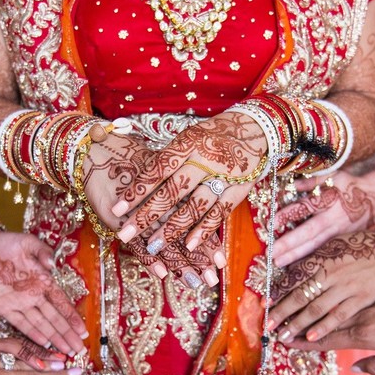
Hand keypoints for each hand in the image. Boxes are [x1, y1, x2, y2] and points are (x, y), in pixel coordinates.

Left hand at [0, 232, 86, 355]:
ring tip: (66, 352)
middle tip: (80, 350)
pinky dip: (31, 334)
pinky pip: (19, 323)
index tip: (84, 331)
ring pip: (41, 324)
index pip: (62, 303)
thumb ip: (42, 252)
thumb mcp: (27, 242)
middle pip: (54, 319)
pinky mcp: (3, 308)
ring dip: (53, 338)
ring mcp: (20, 303)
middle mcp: (35, 295)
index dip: (72, 317)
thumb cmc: (6, 242)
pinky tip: (43, 344)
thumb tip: (52, 264)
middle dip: (67, 335)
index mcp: (43, 280)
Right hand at [83, 132, 224, 286]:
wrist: (96, 153)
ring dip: (180, 264)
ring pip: (165, 242)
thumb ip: (176, 193)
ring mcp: (140, 213)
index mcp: (174, 190)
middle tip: (212, 280)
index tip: (221, 262)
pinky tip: (163, 274)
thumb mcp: (159, 175)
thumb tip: (199, 210)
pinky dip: (151, 259)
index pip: (196, 220)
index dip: (209, 243)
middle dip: (199, 259)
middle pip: (184, 234)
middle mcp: (161, 202)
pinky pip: (138, 243)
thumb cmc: (131, 163)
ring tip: (193, 283)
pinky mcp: (120, 221)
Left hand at [111, 110, 266, 257]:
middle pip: (172, 192)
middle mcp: (204, 159)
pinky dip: (204, 230)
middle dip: (147, 215)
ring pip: (194, 206)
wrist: (258, 128)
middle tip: (126, 234)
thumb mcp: (189, 138)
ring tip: (154, 245)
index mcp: (187, 144)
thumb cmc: (214, 135)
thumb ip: (169, 159)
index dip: (137, 190)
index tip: (117, 209)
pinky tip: (189, 246)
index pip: (157, 170)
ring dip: (173, 228)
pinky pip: (220, 213)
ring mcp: (223, 176)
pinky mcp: (240, 189)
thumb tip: (137, 179)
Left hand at [268, 230, 374, 342]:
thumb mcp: (331, 245)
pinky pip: (339, 315)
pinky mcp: (361, 299)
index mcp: (321, 259)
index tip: (265, 305)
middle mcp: (330, 273)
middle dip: (282, 312)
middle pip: (300, 295)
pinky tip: (310, 336)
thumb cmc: (358, 246)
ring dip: (297, 323)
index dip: (278, 292)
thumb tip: (289, 269)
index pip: (293, 278)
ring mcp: (346, 287)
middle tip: (267, 325)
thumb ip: (311, 259)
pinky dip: (324, 326)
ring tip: (283, 334)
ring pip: (316, 308)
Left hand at [271, 171, 374, 267]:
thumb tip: (291, 185)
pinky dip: (309, 259)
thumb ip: (312, 182)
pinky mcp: (342, 242)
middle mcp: (333, 219)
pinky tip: (295, 267)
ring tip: (278, 263)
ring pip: (316, 246)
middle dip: (290, 244)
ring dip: (296, 256)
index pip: (306, 207)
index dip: (289, 214)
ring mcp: (339, 233)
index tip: (272, 222)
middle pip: (309, 233)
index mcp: (329, 201)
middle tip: (271, 253)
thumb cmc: (350, 185)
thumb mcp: (333, 176)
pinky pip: (323, 252)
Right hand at [290, 291, 374, 374]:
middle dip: (296, 326)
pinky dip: (323, 303)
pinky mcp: (366, 298)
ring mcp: (359, 307)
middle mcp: (356, 319)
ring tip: (286, 313)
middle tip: (276, 327)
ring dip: (305, 313)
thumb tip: (353, 368)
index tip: (285, 342)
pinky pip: (338, 302)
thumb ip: (374, 365)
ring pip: (327, 310)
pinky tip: (312, 301)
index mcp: (361, 336)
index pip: (325, 341)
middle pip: (320, 324)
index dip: (303, 343)